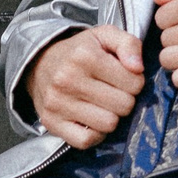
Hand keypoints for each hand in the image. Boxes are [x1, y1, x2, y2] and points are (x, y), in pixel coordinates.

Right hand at [27, 27, 144, 147]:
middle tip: (113, 92)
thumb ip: (129, 44)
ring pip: (108, 124)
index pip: (134, 83)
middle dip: (124, 100)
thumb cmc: (78, 52)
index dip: (135, 82)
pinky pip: (86, 140)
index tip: (123, 78)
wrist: (39, 63)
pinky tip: (92, 120)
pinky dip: (94, 134)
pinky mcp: (51, 122)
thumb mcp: (105, 36)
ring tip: (102, 105)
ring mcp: (58, 103)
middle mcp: (68, 79)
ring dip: (111, 117)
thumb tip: (138, 68)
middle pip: (124, 106)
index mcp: (85, 56)